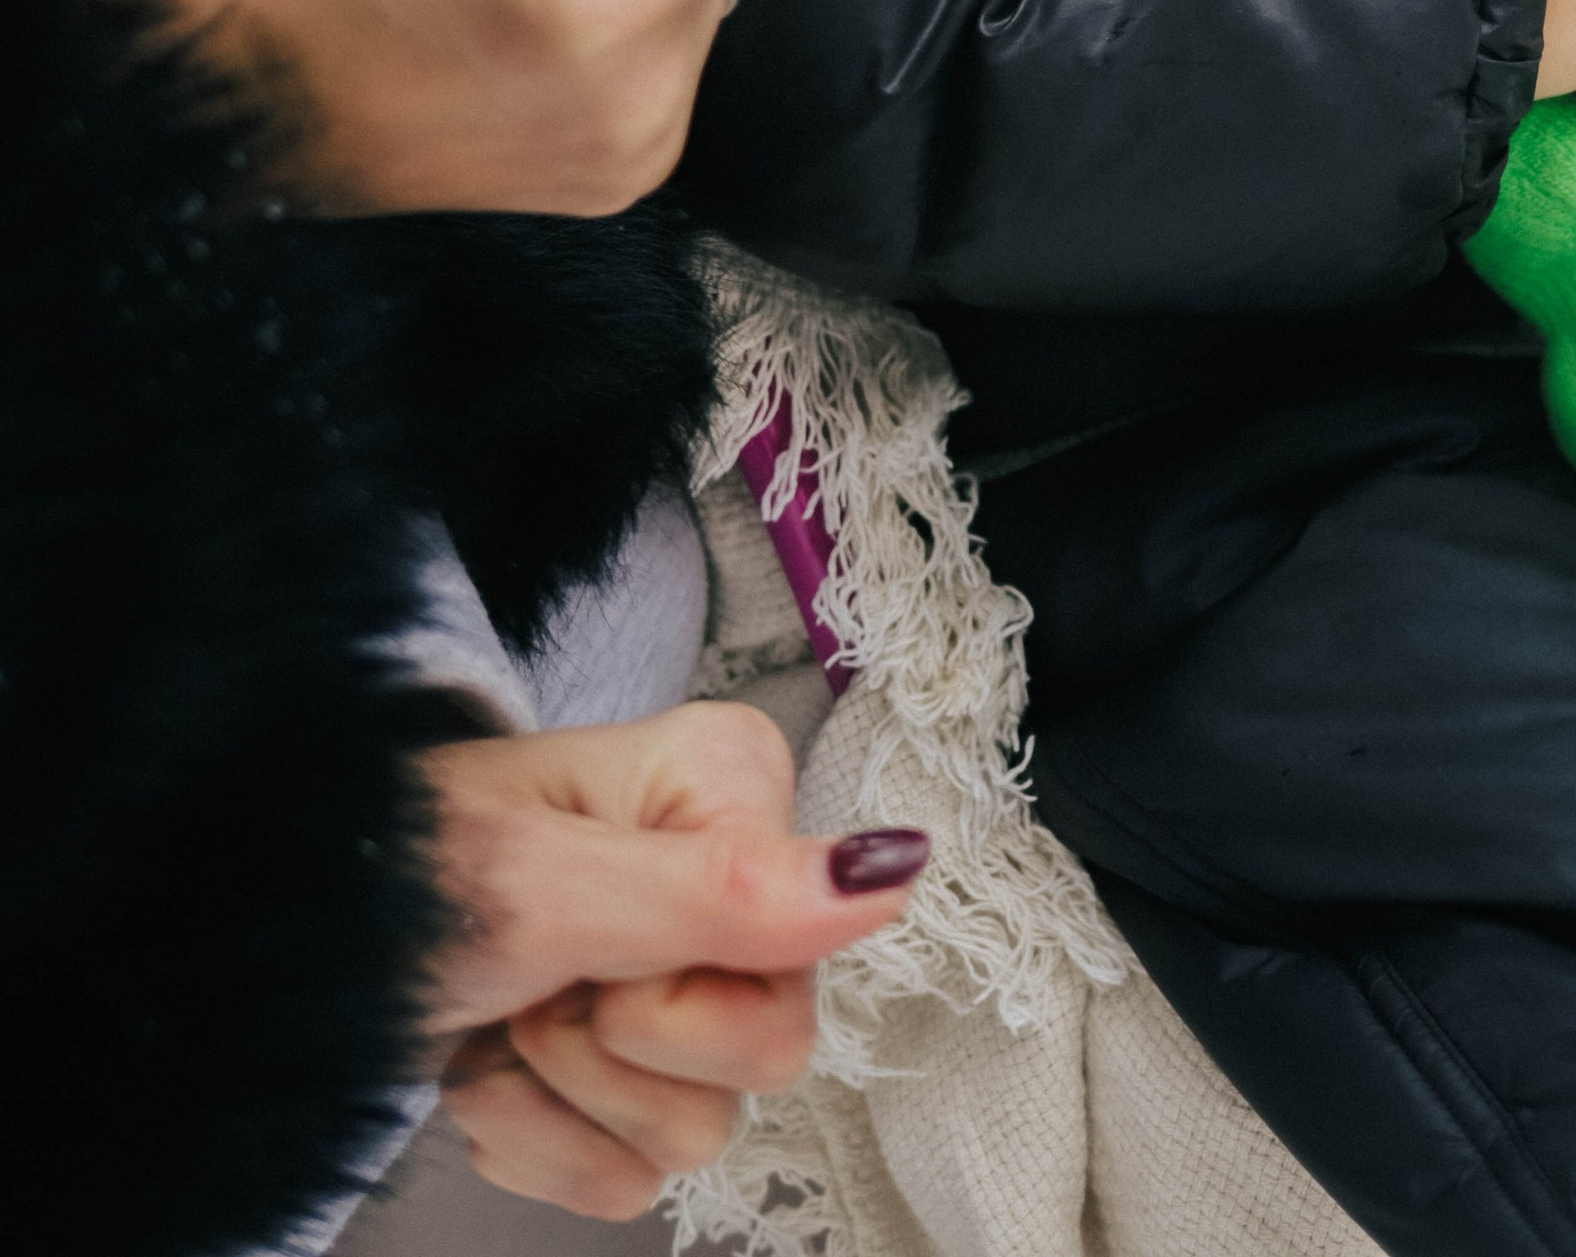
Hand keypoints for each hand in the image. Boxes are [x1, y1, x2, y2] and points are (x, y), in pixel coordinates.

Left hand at [423, 705, 926, 1218]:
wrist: (284, 953)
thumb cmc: (389, 873)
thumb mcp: (545, 881)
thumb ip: (722, 892)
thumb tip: (893, 869)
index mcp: (732, 792)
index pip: (790, 976)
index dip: (671, 994)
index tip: (586, 936)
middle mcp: (730, 883)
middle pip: (764, 1058)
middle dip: (614, 1046)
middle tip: (533, 977)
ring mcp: (683, 988)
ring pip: (698, 1134)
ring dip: (561, 1096)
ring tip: (504, 1011)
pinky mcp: (629, 1078)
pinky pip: (633, 1181)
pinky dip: (538, 1142)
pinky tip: (492, 1067)